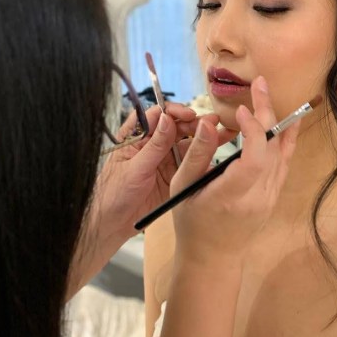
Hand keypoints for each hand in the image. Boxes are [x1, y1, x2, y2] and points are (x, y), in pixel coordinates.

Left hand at [67, 102, 235, 297]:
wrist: (112, 224)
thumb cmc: (113, 193)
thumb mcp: (134, 168)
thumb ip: (153, 145)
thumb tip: (167, 118)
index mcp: (137, 137)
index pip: (157, 115)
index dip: (174, 112)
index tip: (188, 115)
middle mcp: (153, 145)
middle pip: (177, 127)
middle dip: (195, 123)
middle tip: (214, 123)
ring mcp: (165, 160)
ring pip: (188, 144)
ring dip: (205, 138)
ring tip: (224, 133)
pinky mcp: (174, 176)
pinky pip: (191, 164)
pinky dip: (204, 159)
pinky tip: (218, 155)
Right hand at [168, 77, 299, 272]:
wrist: (213, 258)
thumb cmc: (192, 224)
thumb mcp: (184, 188)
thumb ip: (197, 154)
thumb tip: (207, 122)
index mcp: (232, 196)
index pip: (254, 158)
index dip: (253, 129)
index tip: (240, 110)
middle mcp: (258, 197)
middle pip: (272, 149)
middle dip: (267, 112)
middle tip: (259, 84)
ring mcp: (270, 198)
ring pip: (283, 154)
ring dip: (278, 121)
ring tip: (269, 92)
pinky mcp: (274, 196)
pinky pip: (284, 163)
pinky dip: (285, 139)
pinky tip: (286, 121)